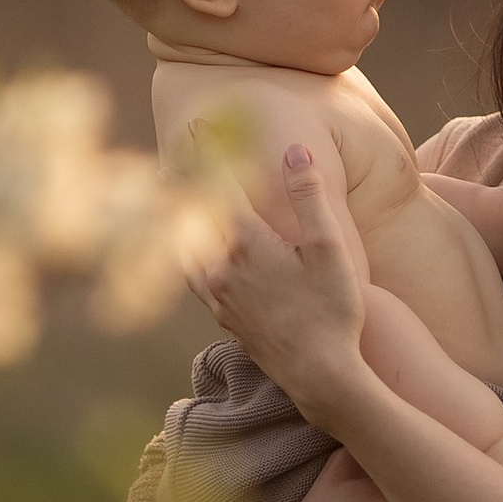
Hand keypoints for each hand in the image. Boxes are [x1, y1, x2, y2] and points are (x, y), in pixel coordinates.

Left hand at [196, 144, 368, 422]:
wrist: (320, 377)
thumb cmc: (332, 311)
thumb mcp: (329, 250)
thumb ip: (309, 197)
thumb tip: (294, 149)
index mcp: (247, 243)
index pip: (218, 185)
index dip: (206, 151)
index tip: (194, 125)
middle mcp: (221, 267)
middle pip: (191, 214)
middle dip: (183, 183)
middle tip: (170, 158)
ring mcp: (217, 295)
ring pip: (185, 248)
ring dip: (179, 220)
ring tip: (172, 203)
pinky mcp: (222, 316)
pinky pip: (192, 274)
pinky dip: (186, 252)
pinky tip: (192, 255)